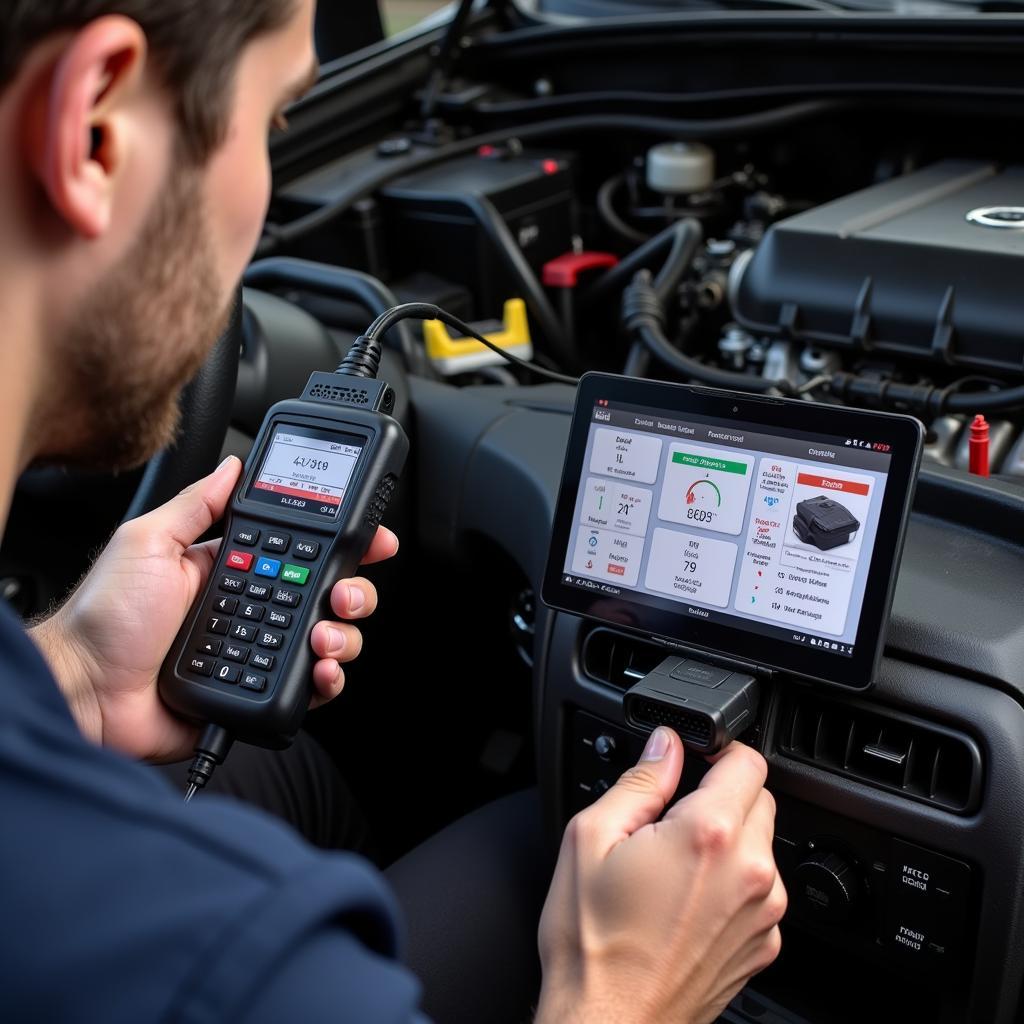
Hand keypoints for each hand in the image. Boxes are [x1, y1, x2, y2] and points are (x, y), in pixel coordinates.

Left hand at [30, 456, 398, 762]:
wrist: (85, 690)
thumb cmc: (105, 617)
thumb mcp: (147, 541)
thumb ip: (196, 504)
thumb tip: (233, 466)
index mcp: (233, 569)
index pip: (302, 551)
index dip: (342, 545)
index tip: (373, 539)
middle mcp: (254, 609)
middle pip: (328, 595)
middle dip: (355, 591)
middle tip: (344, 593)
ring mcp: (259, 651)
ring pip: (329, 639)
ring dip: (344, 634)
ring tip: (325, 634)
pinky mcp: (258, 692)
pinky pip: (310, 686)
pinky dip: (328, 679)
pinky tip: (322, 670)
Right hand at [536, 731, 785, 1023]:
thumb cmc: (593, 943)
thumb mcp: (591, 838)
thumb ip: (639, 780)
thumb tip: (665, 745)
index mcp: (708, 835)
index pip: (748, 761)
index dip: (718, 751)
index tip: (694, 760)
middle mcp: (750, 872)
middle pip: (759, 799)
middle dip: (720, 795)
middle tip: (669, 820)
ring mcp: (763, 914)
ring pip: (761, 844)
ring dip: (728, 840)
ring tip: (672, 867)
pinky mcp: (764, 944)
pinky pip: (759, 889)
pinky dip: (732, 882)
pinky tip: (686, 901)